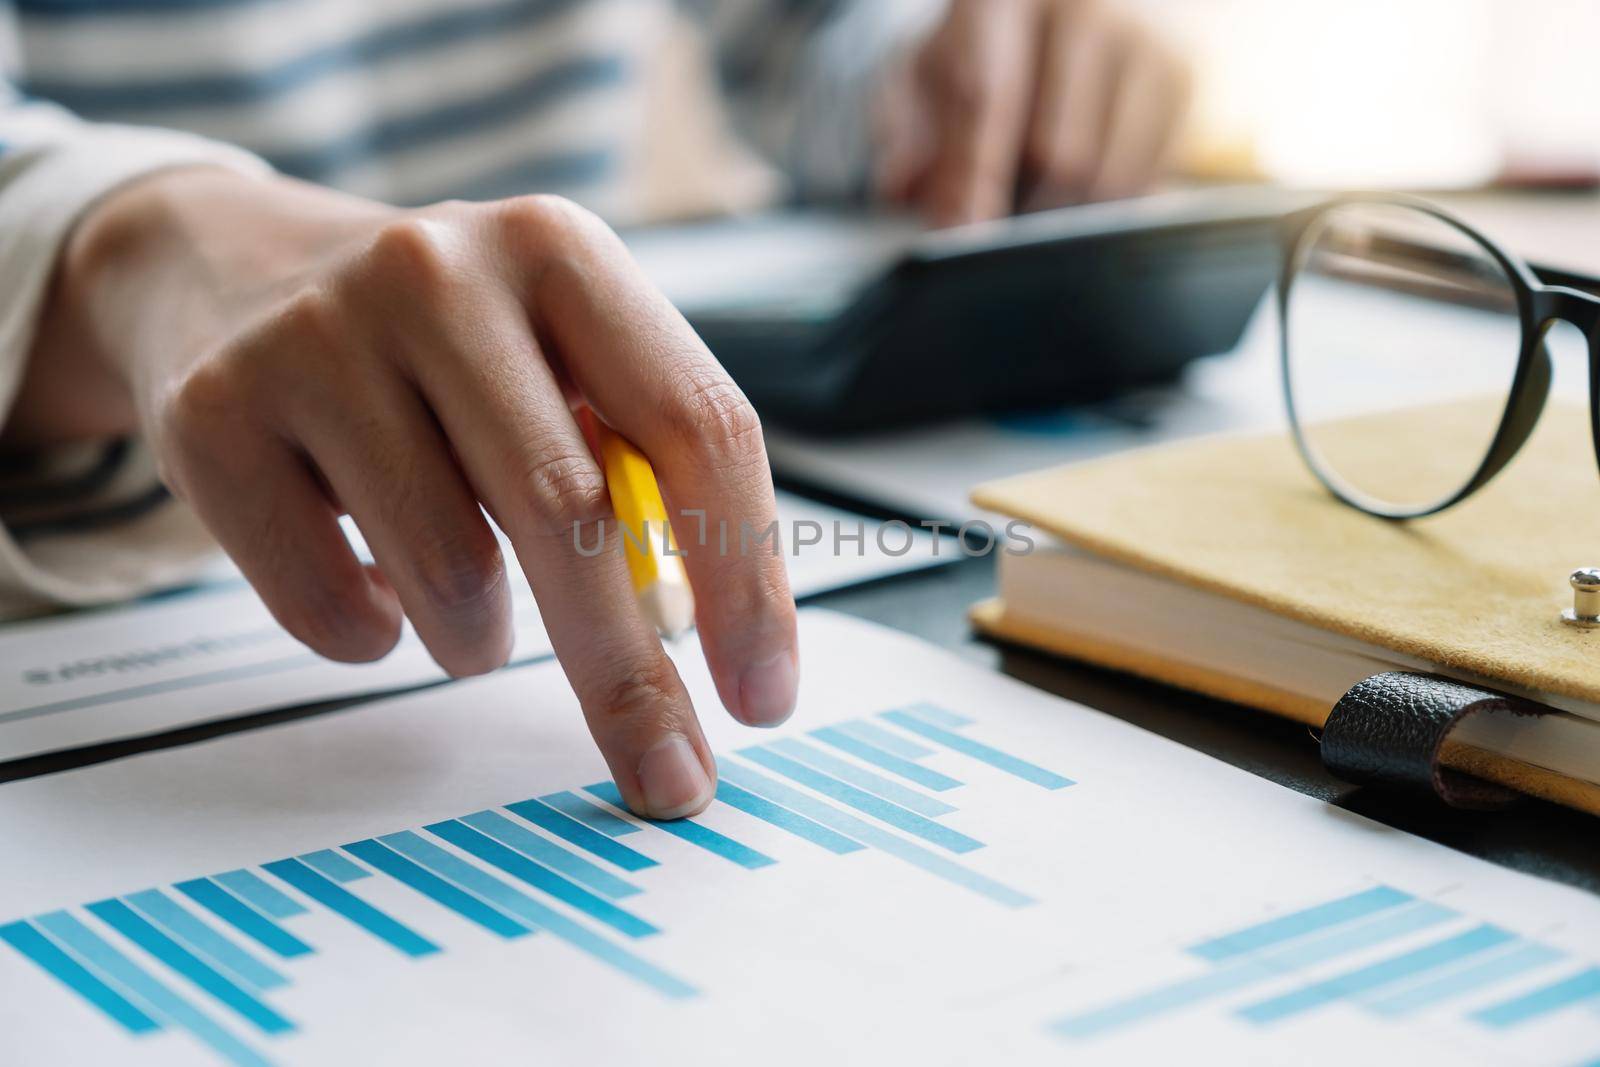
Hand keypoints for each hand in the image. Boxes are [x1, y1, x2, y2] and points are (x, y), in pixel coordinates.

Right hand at [20, 169, 798, 817]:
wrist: (226, 269)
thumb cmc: (439, 347)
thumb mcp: (553, 355)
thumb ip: (635, 466)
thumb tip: (705, 637)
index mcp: (559, 251)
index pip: (697, 426)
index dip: (746, 581)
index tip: (761, 702)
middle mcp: (437, 272)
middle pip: (572, 516)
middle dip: (630, 677)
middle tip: (667, 775)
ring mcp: (313, 338)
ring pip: (451, 577)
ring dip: (479, 640)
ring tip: (465, 599)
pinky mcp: (212, 417)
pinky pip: (331, 609)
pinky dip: (373, 636)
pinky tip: (369, 579)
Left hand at [877, 0, 1191, 225]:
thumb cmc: (995, 38)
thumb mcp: (931, 63)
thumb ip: (904, 118)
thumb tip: (900, 183)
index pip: (987, 99)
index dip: (971, 180)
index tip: (959, 237)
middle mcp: (1086, 8)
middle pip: (1056, 150)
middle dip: (1019, 208)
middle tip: (995, 233)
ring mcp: (1145, 40)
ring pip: (1106, 174)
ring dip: (1064, 213)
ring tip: (1035, 203)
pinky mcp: (1186, 77)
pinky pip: (1147, 177)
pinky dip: (1107, 203)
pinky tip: (1080, 189)